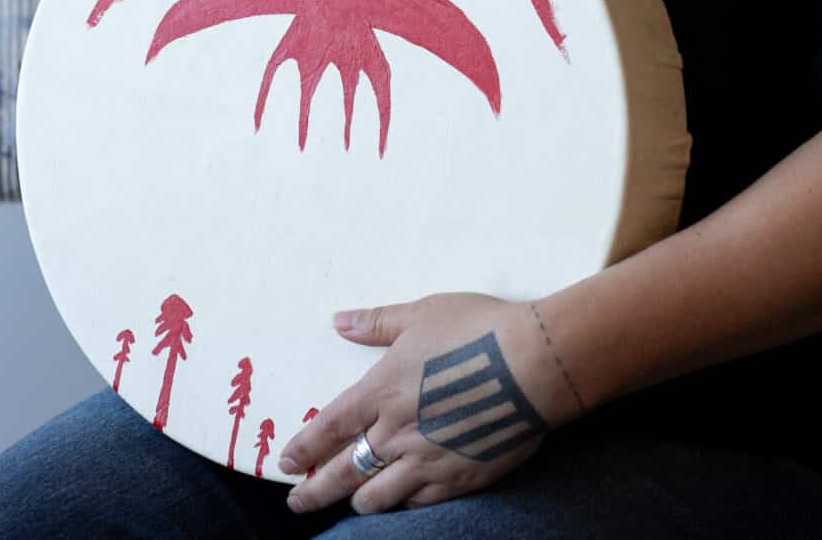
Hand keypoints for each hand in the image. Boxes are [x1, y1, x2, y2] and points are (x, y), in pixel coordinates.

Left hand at [275, 292, 581, 515]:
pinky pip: (420, 503)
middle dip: (313, 492)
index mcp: (381, 392)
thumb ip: (377, 323)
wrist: (536, 365)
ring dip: (358, 501)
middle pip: (342, 473)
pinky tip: (399, 503)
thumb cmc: (479, 330)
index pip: (327, 429)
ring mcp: (428, 461)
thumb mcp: (423, 314)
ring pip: (378, 497)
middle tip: (296, 503)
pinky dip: (402, 506)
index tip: (285, 464)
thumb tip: (339, 321)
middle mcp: (397, 433)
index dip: (302, 449)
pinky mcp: (461, 478)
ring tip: (351, 502)